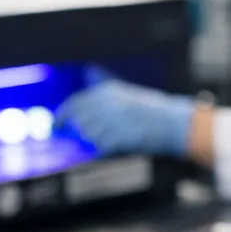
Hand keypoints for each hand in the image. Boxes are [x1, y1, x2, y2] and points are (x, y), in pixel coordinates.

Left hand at [56, 74, 193, 156]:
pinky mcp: (114, 139)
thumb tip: (86, 81)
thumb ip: (104, 92)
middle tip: (78, 138)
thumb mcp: (127, 93)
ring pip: (87, 136)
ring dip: (95, 140)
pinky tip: (119, 145)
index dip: (62, 116)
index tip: (56, 125)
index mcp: (107, 91)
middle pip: (77, 121)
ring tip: (115, 137)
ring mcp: (108, 122)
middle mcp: (104, 104)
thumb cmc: (154, 111)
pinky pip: (99, 148)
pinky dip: (105, 150)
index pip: (74, 103)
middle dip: (76, 130)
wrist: (174, 124)